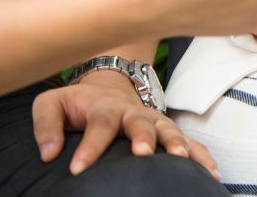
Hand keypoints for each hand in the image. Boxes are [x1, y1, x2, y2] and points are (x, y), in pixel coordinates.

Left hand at [31, 69, 215, 176]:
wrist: (107, 85)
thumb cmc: (75, 102)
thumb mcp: (51, 104)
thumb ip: (46, 126)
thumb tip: (48, 154)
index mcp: (103, 106)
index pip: (98, 123)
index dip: (90, 145)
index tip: (77, 168)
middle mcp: (132, 112)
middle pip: (140, 121)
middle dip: (144, 136)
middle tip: (143, 154)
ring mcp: (153, 120)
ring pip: (169, 128)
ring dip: (176, 143)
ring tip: (182, 159)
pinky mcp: (165, 130)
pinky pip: (187, 141)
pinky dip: (200, 154)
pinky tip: (211, 172)